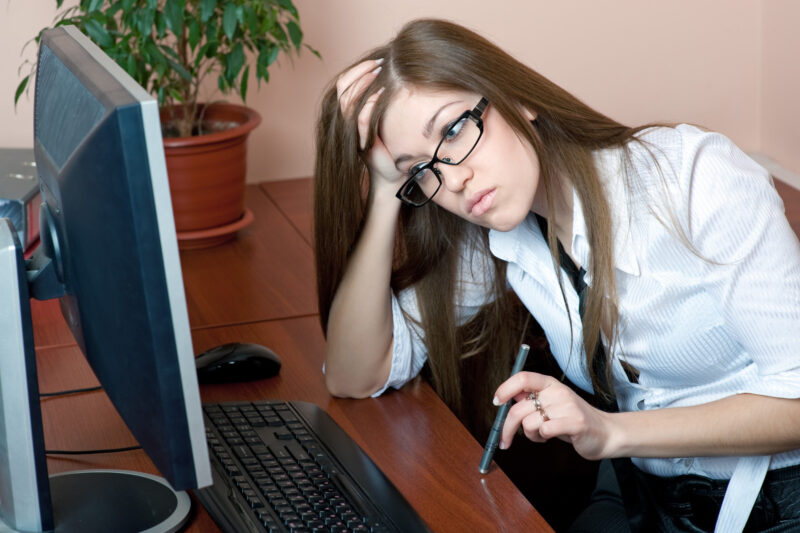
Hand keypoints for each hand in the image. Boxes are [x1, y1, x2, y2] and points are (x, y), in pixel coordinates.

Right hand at [335, 59, 402, 196]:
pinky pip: (360, 118)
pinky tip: (381, 93)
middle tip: (379, 63)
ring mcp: (353, 132)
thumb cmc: (392, 145)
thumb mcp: (385, 117)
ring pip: (347, 101)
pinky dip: (370, 103)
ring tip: (380, 72)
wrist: (393, 174)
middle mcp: (347, 122)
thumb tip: (390, 74)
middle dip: (360, 71)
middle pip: (342, 88)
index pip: (344, 84)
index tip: (376, 60)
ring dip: (364, 83)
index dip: (356, 69)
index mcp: (350, 114)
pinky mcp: (363, 142)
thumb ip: (381, 100)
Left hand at [493, 371, 615, 460]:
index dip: (505, 389)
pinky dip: (542, 438)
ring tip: (541, 435)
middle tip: (504, 441)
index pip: (522, 378)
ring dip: (530, 435)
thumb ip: (532, 400)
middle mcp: (557, 392)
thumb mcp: (551, 404)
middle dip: (507, 428)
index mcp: (550, 384)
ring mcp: (567, 406)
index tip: (497, 402)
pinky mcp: (575, 422)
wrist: (606, 433)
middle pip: (519, 408)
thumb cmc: (573, 420)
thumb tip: (507, 398)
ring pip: (529, 422)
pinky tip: (550, 437)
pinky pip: (544, 431)